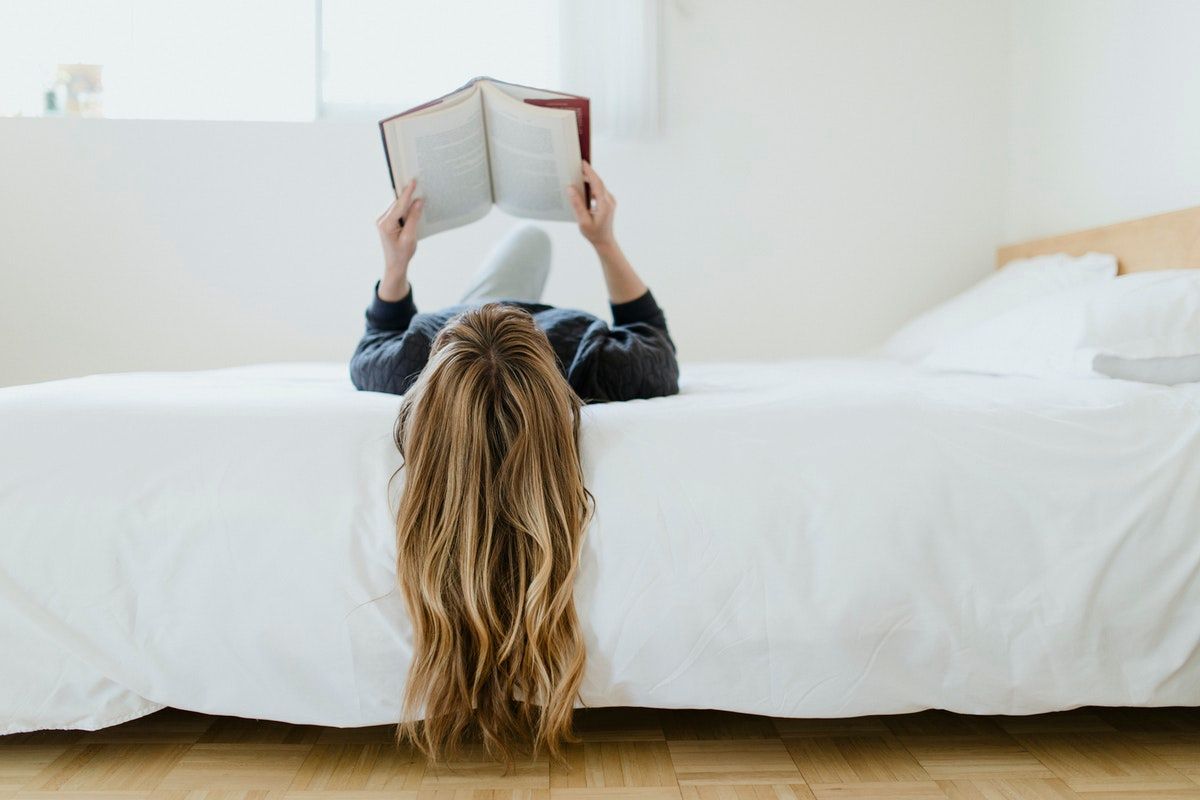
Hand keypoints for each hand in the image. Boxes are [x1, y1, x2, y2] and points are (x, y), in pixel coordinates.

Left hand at [376, 179, 423, 300]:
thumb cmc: (402, 254)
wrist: (395, 265)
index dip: (407, 193)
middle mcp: (382, 220)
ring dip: (408, 204)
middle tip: (419, 185)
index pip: (399, 205)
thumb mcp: (410, 237)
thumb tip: (418, 202)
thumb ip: (414, 218)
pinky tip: (414, 209)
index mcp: (386, 224)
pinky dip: (406, 210)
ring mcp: (383, 221)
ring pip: (398, 207)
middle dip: (409, 197)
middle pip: (398, 204)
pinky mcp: (387, 222)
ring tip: (420, 199)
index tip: (413, 182)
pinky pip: (398, 212)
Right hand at [567, 161, 616, 248]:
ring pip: (598, 186)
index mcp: (604, 204)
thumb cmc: (593, 234)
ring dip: (589, 180)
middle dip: (587, 173)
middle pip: (598, 182)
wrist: (605, 242)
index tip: (583, 163)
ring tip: (577, 175)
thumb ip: (577, 204)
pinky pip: (599, 191)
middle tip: (576, 166)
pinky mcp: (608, 203)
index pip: (597, 183)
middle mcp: (609, 200)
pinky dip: (590, 187)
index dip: (590, 172)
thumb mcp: (583, 221)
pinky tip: (581, 188)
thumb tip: (570, 188)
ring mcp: (610, 201)